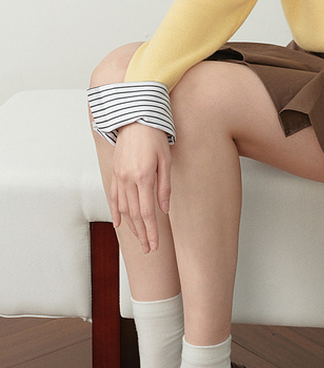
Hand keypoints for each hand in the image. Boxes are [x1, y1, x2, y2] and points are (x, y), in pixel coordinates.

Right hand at [110, 123, 171, 252]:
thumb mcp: (166, 160)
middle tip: (149, 249)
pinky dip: (117, 211)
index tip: (155, 245)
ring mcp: (119, 177)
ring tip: (139, 239)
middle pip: (134, 215)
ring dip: (131, 226)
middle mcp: (128, 180)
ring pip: (123, 209)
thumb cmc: (155, 137)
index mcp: (143, 177)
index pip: (147, 213)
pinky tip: (120, 223)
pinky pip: (114, 197)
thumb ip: (164, 186)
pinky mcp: (115, 173)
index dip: (151, 231)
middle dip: (142, 234)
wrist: (135, 119)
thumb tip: (164, 209)